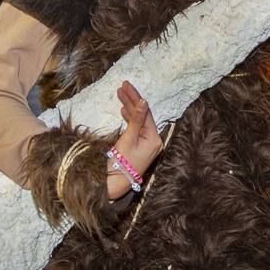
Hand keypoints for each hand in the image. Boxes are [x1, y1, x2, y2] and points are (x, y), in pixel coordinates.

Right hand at [106, 81, 160, 200]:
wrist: (115, 184)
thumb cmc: (121, 163)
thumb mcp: (128, 139)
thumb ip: (136, 120)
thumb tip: (143, 101)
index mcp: (154, 139)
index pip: (145, 112)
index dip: (135, 98)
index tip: (126, 85)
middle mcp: (154, 140)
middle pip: (142, 115)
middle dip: (132, 100)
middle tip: (122, 86)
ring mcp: (147, 144)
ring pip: (138, 121)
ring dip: (129, 108)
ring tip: (120, 94)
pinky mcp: (140, 146)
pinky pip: (136, 128)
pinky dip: (129, 119)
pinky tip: (124, 110)